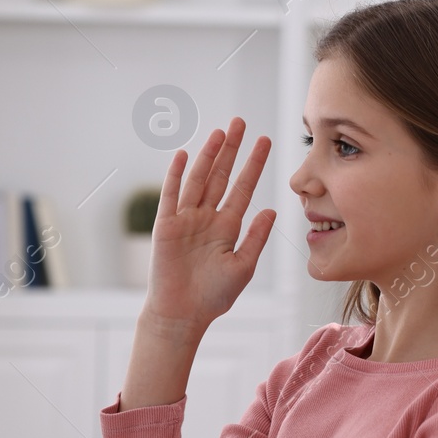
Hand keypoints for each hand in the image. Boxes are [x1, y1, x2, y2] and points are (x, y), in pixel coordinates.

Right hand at [144, 117, 276, 336]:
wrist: (182, 315)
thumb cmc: (213, 296)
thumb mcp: (243, 266)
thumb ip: (256, 237)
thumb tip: (271, 209)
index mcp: (227, 226)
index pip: (243, 188)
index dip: (254, 165)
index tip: (265, 141)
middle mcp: (206, 218)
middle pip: (220, 176)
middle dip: (231, 150)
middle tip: (240, 122)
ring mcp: (185, 220)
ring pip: (198, 180)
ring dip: (208, 156)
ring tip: (219, 133)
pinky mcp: (166, 226)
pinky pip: (171, 196)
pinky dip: (175, 175)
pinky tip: (184, 155)